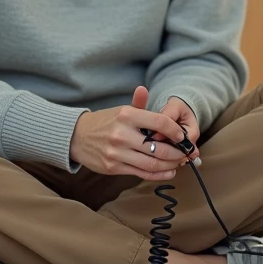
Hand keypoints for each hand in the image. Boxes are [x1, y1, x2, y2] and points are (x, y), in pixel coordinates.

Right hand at [69, 86, 195, 179]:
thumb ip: (138, 103)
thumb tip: (145, 89)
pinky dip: (158, 174)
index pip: (160, 123)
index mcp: (127, 116)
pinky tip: (168, 171)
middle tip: (186, 153)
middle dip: (178, 153)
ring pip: (152, 164)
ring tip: (179, 163)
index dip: (176, 131)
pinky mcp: (113, 167)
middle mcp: (122, 134)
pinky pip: (141, 173)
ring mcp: (117, 153)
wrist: (76, 137)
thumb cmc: (104, 122)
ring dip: (170, 165)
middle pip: (160, 148)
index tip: (184, 137)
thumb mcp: (120, 109)